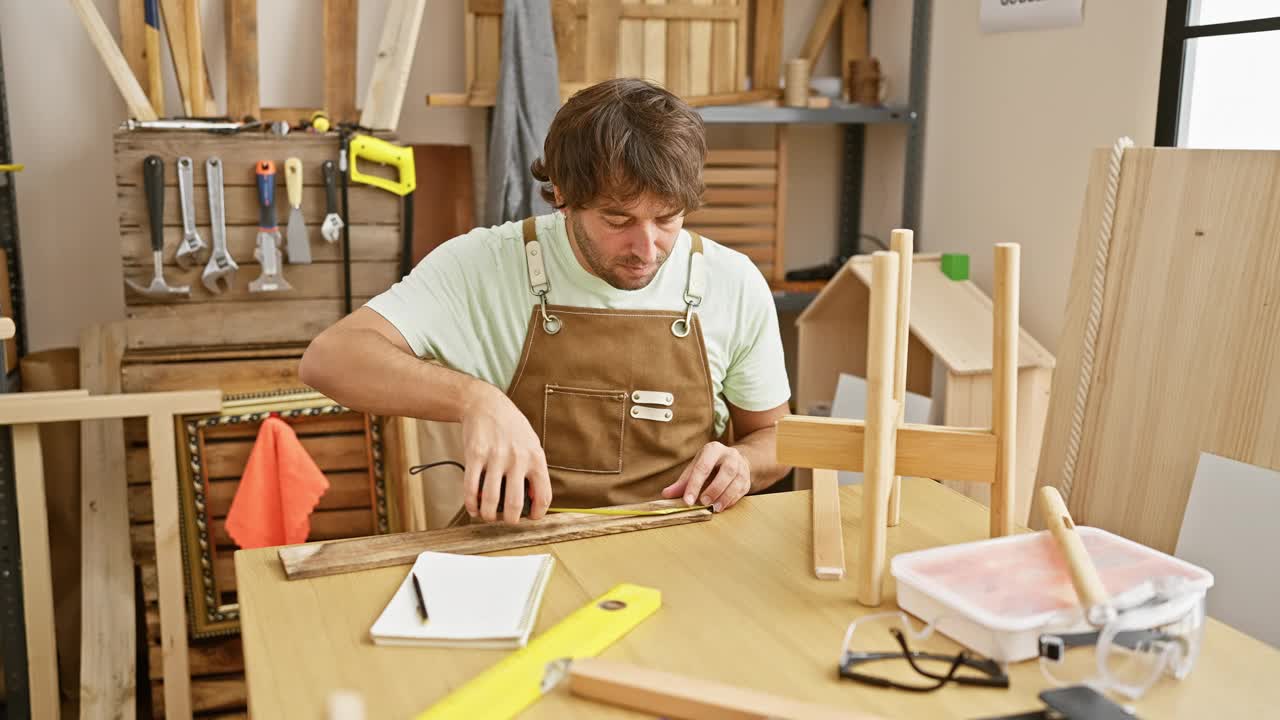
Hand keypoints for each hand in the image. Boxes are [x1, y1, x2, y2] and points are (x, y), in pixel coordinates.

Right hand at [459, 381, 551, 523]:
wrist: (486, 404)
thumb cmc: (511, 427)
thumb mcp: (532, 444)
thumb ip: (534, 469)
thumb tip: (534, 499)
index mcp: (536, 458)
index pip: (543, 495)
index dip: (537, 514)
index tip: (530, 518)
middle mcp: (517, 458)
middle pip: (514, 503)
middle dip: (509, 520)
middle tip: (505, 520)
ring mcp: (495, 457)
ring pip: (490, 500)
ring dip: (487, 515)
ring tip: (487, 516)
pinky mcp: (475, 455)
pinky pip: (471, 488)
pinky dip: (471, 504)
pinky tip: (473, 507)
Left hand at [661, 441, 751, 512]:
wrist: (733, 460)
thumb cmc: (710, 465)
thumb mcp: (695, 468)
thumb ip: (682, 482)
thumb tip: (666, 494)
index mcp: (713, 449)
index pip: (703, 467)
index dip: (694, 485)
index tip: (687, 500)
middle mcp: (730, 455)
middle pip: (726, 471)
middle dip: (714, 489)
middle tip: (703, 502)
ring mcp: (741, 466)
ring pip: (736, 481)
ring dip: (724, 497)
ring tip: (713, 508)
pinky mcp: (747, 478)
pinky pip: (741, 490)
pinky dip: (731, 500)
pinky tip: (722, 506)